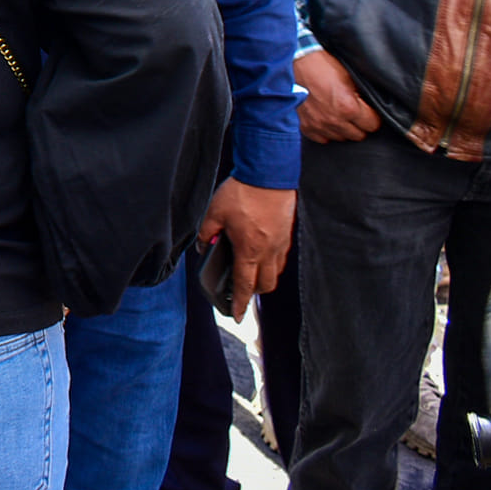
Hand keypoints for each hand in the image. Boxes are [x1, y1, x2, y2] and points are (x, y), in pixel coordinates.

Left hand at [197, 179, 294, 319]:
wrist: (269, 173)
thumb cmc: (242, 192)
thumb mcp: (214, 212)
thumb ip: (206, 232)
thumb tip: (202, 246)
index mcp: (249, 250)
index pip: (244, 285)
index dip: (239, 303)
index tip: (237, 316)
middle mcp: (268, 251)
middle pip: (265, 285)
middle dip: (253, 292)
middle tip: (240, 290)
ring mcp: (281, 244)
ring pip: (276, 273)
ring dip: (264, 278)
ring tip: (250, 272)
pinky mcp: (288, 233)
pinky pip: (281, 257)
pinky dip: (272, 262)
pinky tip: (261, 253)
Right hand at [295, 48, 381, 142]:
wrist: (293, 63)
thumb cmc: (321, 65)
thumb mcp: (348, 76)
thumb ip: (360, 95)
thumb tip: (369, 106)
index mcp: (348, 108)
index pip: (372, 125)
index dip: (373, 116)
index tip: (369, 111)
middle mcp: (334, 120)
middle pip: (359, 135)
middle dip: (360, 124)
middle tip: (355, 112)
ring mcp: (318, 125)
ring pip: (341, 138)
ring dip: (343, 128)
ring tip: (339, 114)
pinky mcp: (306, 126)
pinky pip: (323, 138)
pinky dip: (326, 130)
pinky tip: (326, 118)